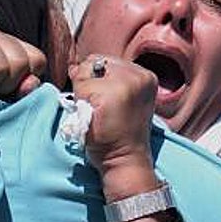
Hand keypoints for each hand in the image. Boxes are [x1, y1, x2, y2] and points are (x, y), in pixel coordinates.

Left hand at [70, 54, 156, 180]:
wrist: (125, 160)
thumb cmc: (118, 134)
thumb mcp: (116, 100)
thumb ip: (100, 80)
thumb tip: (74, 67)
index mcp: (145, 76)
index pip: (107, 60)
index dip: (96, 79)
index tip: (105, 102)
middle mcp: (139, 75)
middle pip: (96, 61)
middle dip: (90, 82)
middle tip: (101, 109)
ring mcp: (126, 83)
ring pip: (86, 73)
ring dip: (84, 93)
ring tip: (97, 113)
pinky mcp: (110, 94)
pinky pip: (81, 86)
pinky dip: (79, 102)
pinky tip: (92, 116)